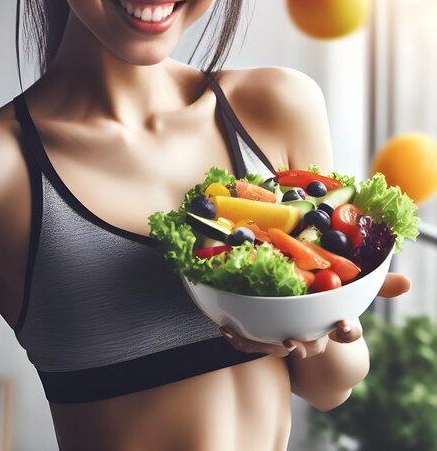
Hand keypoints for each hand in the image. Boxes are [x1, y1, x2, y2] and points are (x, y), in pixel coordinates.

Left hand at [219, 272, 410, 359]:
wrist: (312, 334)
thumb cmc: (333, 309)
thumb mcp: (355, 295)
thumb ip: (376, 286)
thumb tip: (407, 282)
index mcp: (334, 326)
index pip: (347, 333)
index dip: (346, 331)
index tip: (341, 325)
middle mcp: (313, 339)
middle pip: (310, 347)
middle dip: (302, 346)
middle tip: (292, 340)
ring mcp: (289, 342)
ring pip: (276, 349)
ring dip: (259, 344)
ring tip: (242, 333)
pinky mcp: (268, 342)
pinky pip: (253, 345)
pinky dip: (239, 338)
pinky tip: (224, 325)